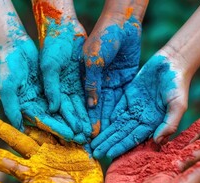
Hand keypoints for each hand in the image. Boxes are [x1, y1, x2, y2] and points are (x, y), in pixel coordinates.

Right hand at [0, 31, 82, 142]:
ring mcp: (45, 94)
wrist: (12, 44)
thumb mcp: (7, 87)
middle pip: (55, 118)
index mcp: (25, 107)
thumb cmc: (6, 65)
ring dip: (75, 118)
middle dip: (69, 127)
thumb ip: (12, 108)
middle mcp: (36, 104)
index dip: (57, 129)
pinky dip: (76, 103)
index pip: (43, 121)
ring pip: (63, 109)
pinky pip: (66, 95)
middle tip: (84, 137)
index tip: (70, 135)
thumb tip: (19, 129)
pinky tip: (87, 111)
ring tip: (88, 128)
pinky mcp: (53, 84)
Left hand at [0, 115, 102, 182]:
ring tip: (15, 104)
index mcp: (25, 174)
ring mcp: (58, 155)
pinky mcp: (77, 152)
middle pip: (16, 140)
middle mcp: (39, 161)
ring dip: (28, 118)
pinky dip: (56, 120)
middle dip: (0, 128)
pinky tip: (46, 107)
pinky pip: (65, 132)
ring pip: (39, 131)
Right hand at [83, 11, 141, 136]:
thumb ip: (91, 82)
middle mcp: (92, 81)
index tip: (79, 134)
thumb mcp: (93, 59)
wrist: (122, 21)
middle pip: (91, 107)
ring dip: (105, 122)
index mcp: (81, 76)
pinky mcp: (122, 79)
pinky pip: (119, 98)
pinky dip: (118, 111)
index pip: (77, 102)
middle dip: (91, 125)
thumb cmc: (102, 37)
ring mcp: (108, 81)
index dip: (77, 118)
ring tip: (105, 139)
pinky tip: (118, 125)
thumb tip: (91, 104)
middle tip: (92, 143)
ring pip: (105, 105)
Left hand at [91, 51, 189, 158]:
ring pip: (117, 124)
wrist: (172, 62)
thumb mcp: (178, 105)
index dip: (121, 147)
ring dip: (106, 134)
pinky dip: (106, 119)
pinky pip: (116, 110)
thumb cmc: (178, 84)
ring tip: (93, 144)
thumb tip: (158, 141)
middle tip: (94, 154)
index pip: (134, 138)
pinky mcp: (129, 96)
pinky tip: (97, 127)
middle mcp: (142, 118)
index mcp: (153, 123)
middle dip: (109, 144)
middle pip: (122, 134)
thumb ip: (169, 123)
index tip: (109, 155)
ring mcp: (135, 108)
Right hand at [104, 118, 199, 182]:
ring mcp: (146, 158)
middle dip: (195, 130)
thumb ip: (196, 177)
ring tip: (178, 113)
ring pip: (161, 137)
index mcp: (178, 169)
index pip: (199, 151)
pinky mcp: (128, 157)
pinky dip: (142, 128)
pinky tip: (148, 117)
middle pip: (182, 141)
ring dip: (169, 125)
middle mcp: (164, 161)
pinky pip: (137, 139)